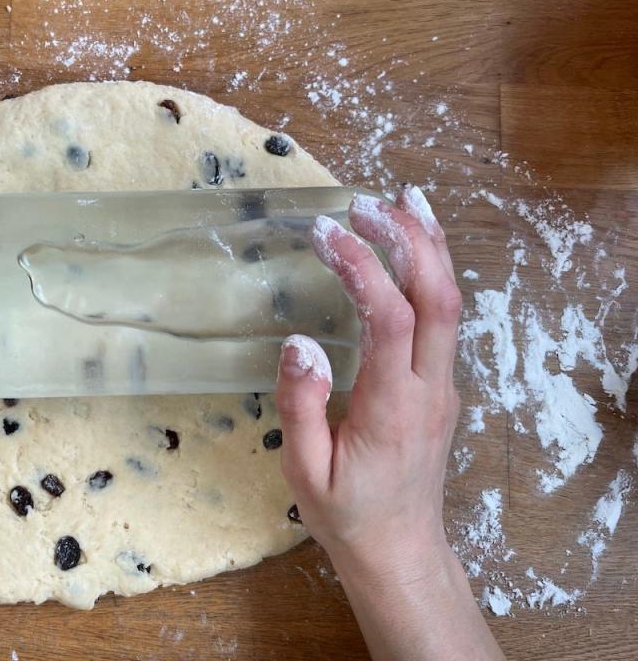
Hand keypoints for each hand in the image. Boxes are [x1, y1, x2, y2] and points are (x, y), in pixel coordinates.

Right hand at [276, 187, 501, 659]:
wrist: (400, 551)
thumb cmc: (346, 513)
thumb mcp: (306, 470)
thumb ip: (301, 405)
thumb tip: (299, 341)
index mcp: (392, 407)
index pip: (388, 318)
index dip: (362, 267)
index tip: (326, 233)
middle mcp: (429, 388)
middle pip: (438, 297)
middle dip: (408, 240)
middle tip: (369, 203)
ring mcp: (443, 386)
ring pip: (452, 303)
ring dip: (431, 248)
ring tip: (406, 201)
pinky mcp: (441, 387)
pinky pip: (446, 319)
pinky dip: (433, 274)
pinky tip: (414, 251)